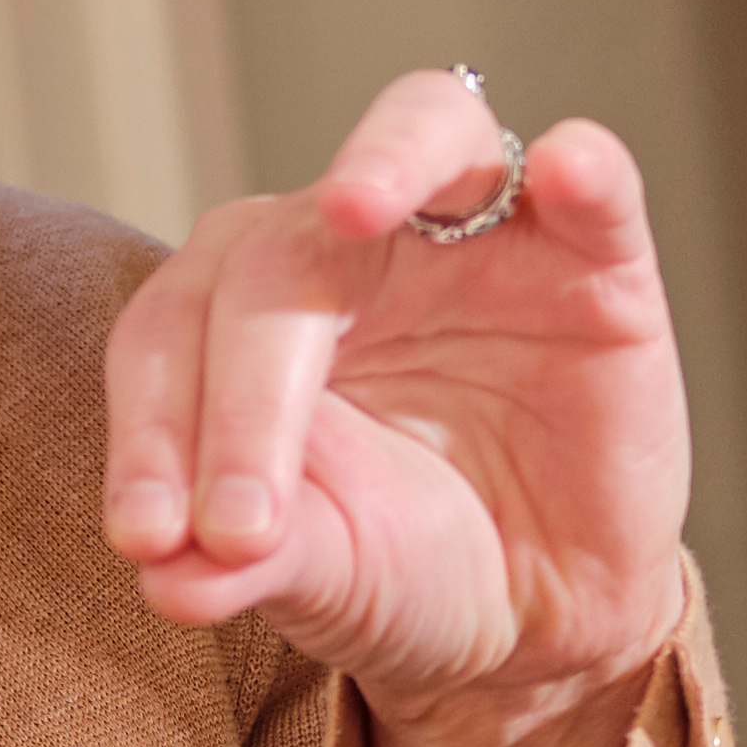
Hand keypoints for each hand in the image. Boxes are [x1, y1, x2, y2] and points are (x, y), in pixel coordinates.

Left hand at [103, 68, 689, 724]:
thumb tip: (166, 579)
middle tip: (237, 527)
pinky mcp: (600, 265)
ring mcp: (483, 240)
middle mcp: (354, 247)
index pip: (173, 326)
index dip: (151, 427)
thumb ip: (243, 561)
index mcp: (250, 307)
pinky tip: (568, 170)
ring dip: (390, 154)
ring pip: (427, 128)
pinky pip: (597, 189)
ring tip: (359, 202)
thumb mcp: (317, 572)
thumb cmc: (403, 564)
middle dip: (239, 398)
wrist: (539, 619)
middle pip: (273, 256)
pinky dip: (583, 170)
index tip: (147, 540)